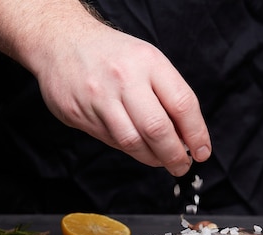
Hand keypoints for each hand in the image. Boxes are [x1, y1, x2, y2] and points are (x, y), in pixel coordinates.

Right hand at [34, 24, 211, 176]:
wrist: (60, 41)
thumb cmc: (112, 54)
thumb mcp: (146, 60)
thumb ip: (167, 95)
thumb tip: (186, 136)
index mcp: (148, 62)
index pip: (182, 104)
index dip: (196, 134)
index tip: (202, 152)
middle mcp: (124, 78)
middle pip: (157, 129)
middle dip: (174, 155)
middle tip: (182, 166)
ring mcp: (99, 97)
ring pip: (132, 141)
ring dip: (151, 158)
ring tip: (160, 160)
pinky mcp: (79, 113)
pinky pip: (110, 140)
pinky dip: (128, 148)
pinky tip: (135, 145)